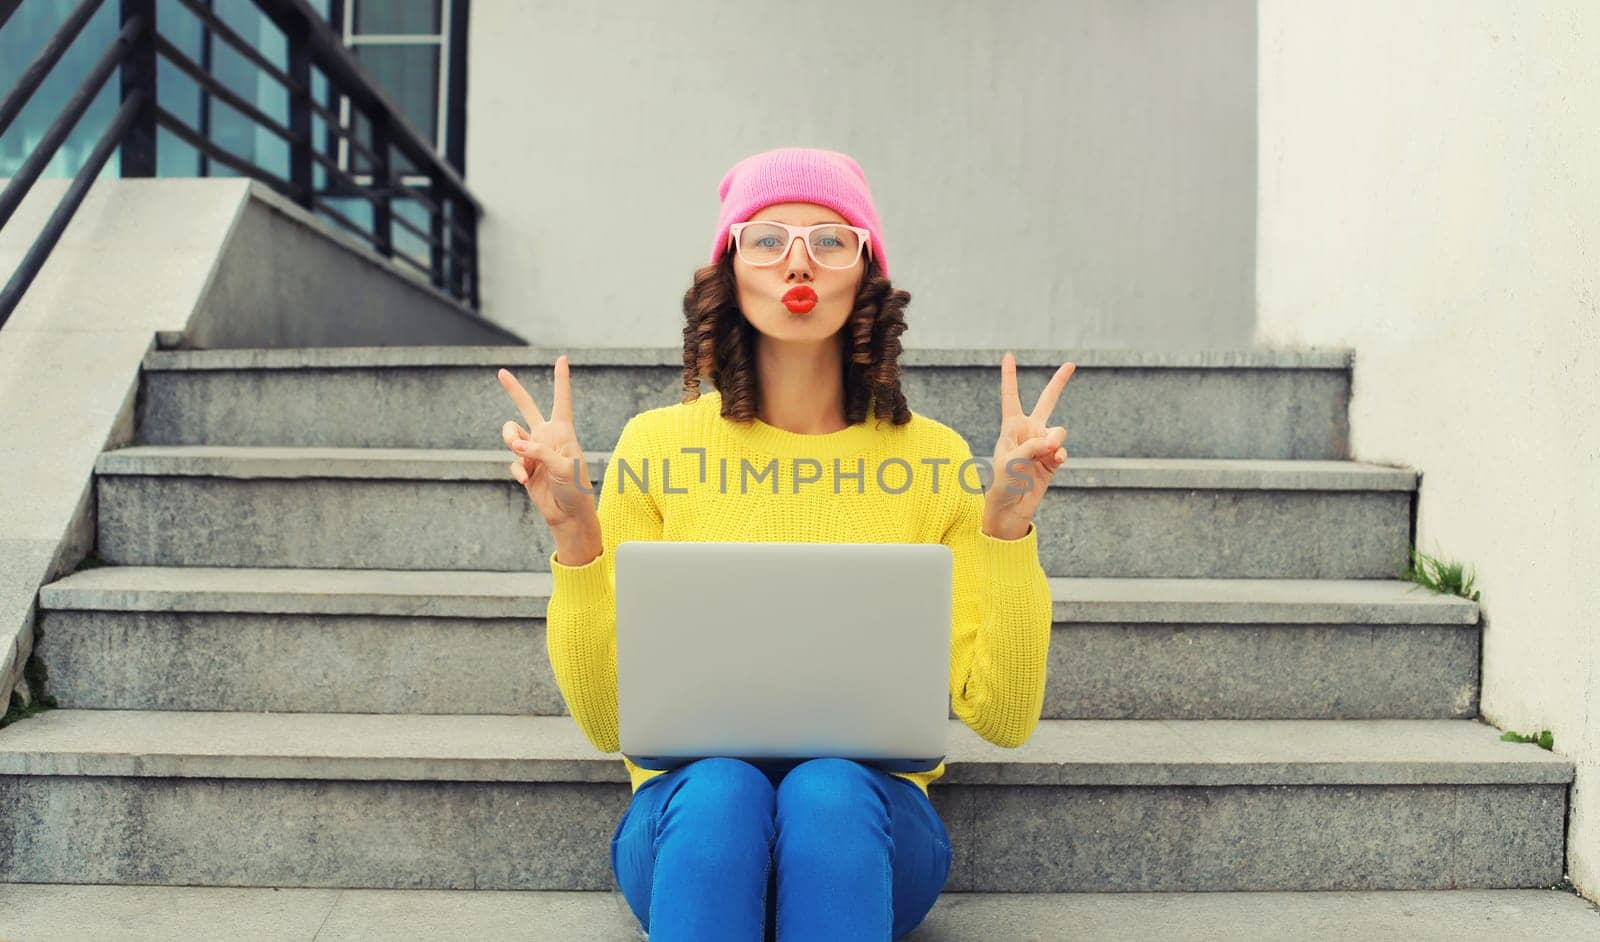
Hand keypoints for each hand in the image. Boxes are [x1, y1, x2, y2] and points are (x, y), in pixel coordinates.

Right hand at [497, 356, 598, 534]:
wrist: (568, 514)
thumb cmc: (575, 488)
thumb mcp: (564, 467)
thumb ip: (540, 452)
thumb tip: (516, 445)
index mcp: (563, 432)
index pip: (561, 400)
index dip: (561, 379)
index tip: (562, 358)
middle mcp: (547, 437)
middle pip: (527, 407)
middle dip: (514, 390)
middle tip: (501, 372)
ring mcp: (534, 452)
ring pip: (511, 435)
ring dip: (510, 440)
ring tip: (520, 452)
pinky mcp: (525, 467)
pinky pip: (513, 462)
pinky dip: (517, 469)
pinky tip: (525, 480)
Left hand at [982, 352, 1074, 537]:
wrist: (1011, 508)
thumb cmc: (1002, 483)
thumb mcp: (1011, 462)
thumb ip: (1032, 447)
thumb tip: (1054, 441)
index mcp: (1011, 427)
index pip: (1011, 396)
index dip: (1010, 376)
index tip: (1008, 355)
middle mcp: (1029, 431)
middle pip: (1047, 401)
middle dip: (1059, 383)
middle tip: (1071, 364)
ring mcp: (1043, 445)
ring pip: (1058, 432)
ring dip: (1053, 442)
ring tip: (1044, 455)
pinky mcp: (1053, 459)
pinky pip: (1063, 450)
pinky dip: (1060, 455)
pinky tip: (1055, 461)